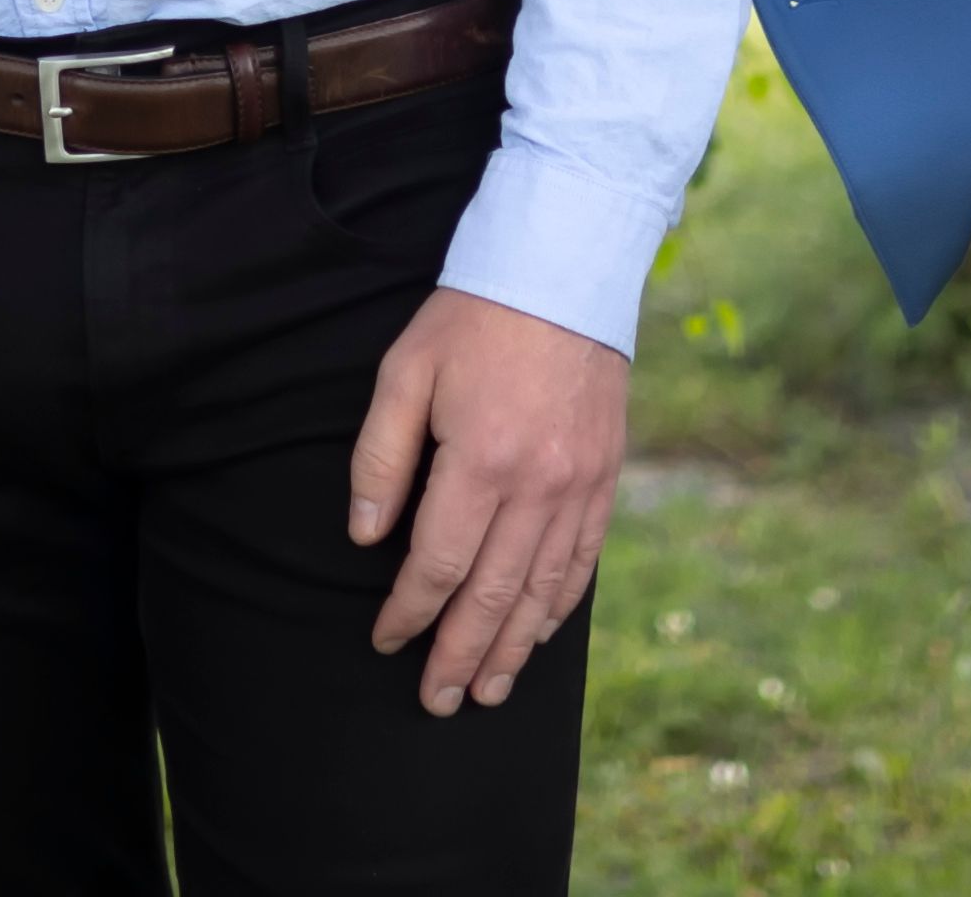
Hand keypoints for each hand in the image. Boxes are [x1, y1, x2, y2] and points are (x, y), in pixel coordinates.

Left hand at [350, 286, 628, 716]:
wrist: (565, 270)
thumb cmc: (472, 317)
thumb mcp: (405, 372)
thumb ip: (381, 458)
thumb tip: (365, 535)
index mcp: (480, 461)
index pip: (437, 563)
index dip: (408, 612)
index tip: (386, 641)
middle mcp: (537, 485)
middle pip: (492, 594)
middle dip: (459, 653)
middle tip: (437, 701)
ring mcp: (578, 485)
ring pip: (542, 591)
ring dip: (511, 648)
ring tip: (486, 690)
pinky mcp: (604, 477)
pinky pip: (582, 560)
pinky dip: (557, 607)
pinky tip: (536, 636)